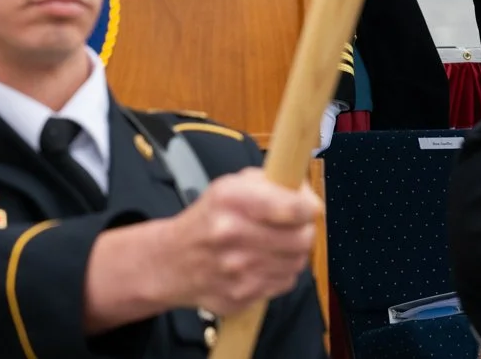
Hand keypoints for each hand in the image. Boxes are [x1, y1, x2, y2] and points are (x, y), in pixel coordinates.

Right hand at [152, 169, 320, 315]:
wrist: (173, 262)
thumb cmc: (209, 219)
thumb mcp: (229, 186)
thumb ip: (270, 184)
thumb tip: (308, 198)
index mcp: (231, 199)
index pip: (294, 207)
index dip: (308, 207)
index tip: (307, 207)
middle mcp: (233, 234)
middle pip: (302, 238)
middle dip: (304, 230)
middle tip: (295, 227)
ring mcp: (237, 270)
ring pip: (297, 263)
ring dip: (293, 253)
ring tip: (275, 245)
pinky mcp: (242, 296)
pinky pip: (283, 283)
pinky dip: (280, 273)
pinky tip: (263, 264)